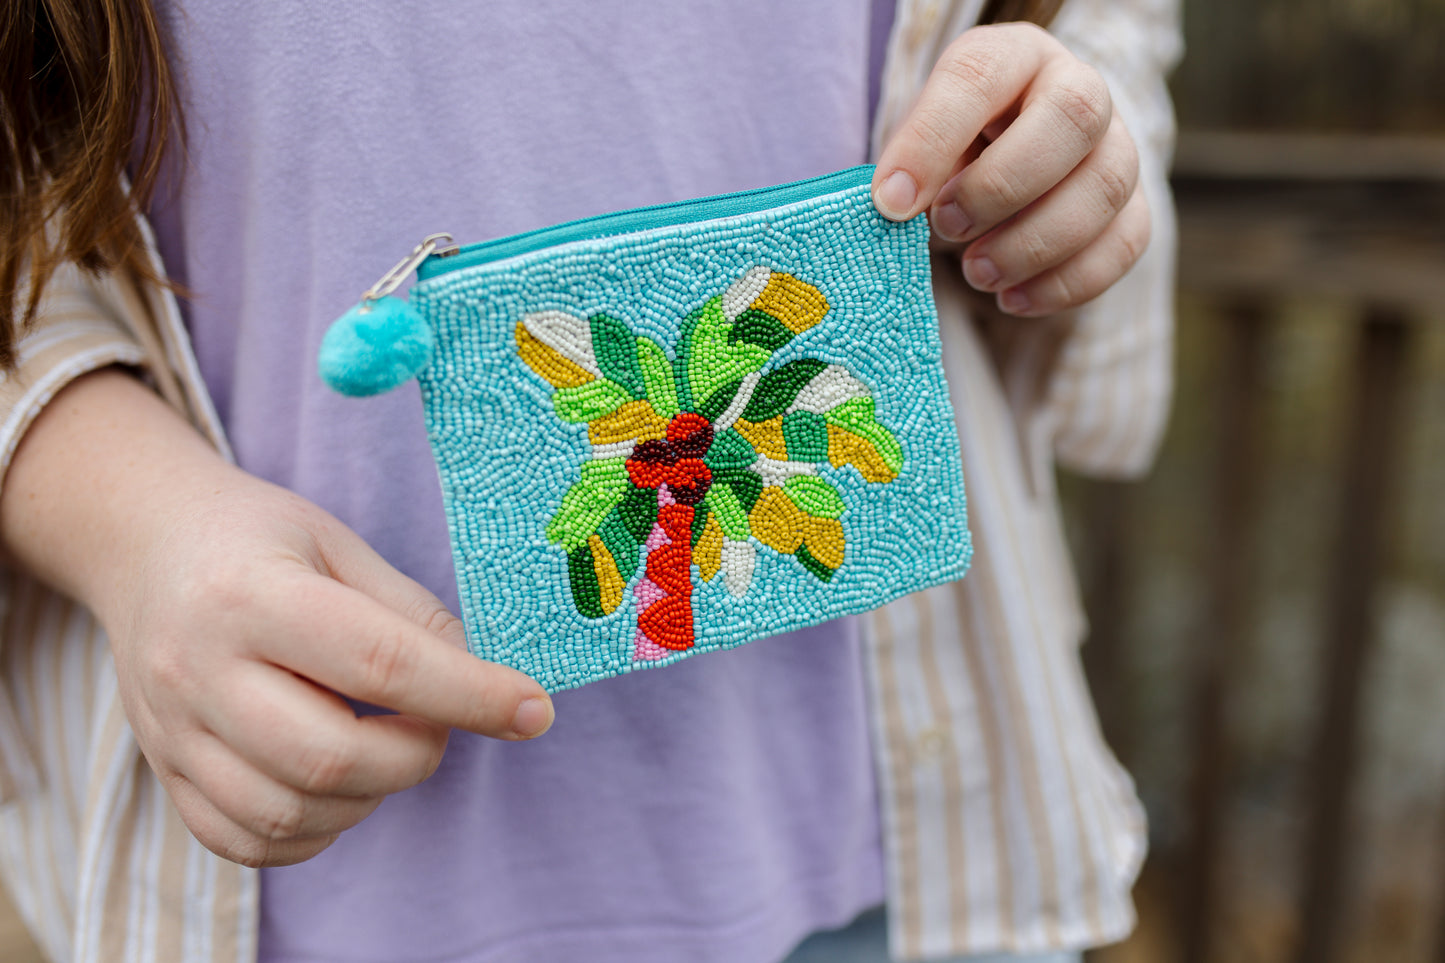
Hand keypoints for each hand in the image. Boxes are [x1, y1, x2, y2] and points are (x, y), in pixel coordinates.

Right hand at [2, 370, 552, 867]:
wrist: (144, 544)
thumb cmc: (257, 538)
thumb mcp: (339, 544)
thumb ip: (411, 614)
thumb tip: (487, 681)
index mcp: (249, 594)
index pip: (379, 663)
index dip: (469, 694)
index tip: (532, 709)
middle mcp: (198, 670)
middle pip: (330, 757)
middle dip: (418, 755)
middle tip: (441, 721)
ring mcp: (171, 732)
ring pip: (290, 813)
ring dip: (371, 796)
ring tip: (387, 745)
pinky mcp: (164, 774)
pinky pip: (249, 842)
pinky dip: (317, 829)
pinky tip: (341, 783)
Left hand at [871, 23, 1149, 316]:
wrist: (1014, 169)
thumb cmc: (958, 152)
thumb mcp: (924, 145)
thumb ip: (912, 169)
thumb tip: (894, 206)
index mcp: (1013, 57)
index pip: (980, 75)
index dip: (932, 138)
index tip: (891, 200)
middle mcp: (1079, 87)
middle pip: (1072, 117)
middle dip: (1001, 186)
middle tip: (946, 227)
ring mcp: (1118, 146)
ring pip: (1106, 186)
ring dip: (1033, 243)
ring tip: (977, 273)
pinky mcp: (1135, 207)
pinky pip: (1124, 243)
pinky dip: (1065, 283)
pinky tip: (1013, 298)